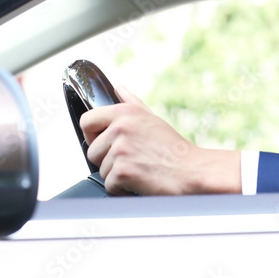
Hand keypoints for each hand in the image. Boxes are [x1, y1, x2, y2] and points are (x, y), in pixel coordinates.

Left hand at [79, 85, 240, 195]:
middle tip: (132, 160)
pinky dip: (123, 189)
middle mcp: (121, 127)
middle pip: (91, 151)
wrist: (192, 171)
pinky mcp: (123, 171)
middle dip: (107, 160)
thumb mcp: (152, 119)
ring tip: (140, 170)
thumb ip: (131, 103)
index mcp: (125, 112)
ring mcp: (121, 149)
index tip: (104, 143)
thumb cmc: (174, 149)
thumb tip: (119, 88)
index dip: (92, 136)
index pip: (86, 120)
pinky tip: (140, 181)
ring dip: (117, 176)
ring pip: (101, 170)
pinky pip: (109, 185)